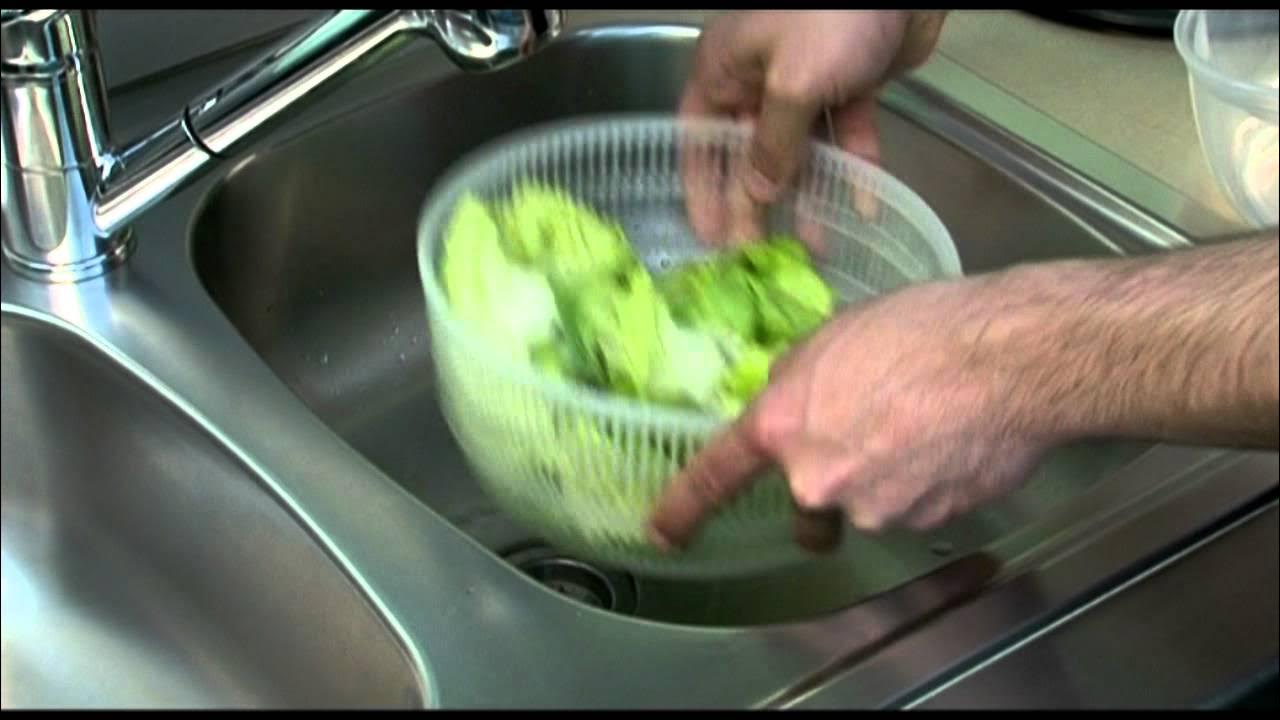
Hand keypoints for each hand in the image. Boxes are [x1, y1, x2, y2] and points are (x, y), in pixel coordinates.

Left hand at [649, 273, 1053, 549]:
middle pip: (807, 503)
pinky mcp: (928, 523)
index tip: (662, 532)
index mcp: (784, 426)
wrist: (1012, 360)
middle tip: (867, 440)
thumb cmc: (922, 329)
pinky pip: (913, 507)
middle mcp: (818, 481)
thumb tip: (796, 394)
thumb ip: (801, 376)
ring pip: (865, 505)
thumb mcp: (837, 334)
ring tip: (928, 424)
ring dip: (884, 478)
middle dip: (826, 484)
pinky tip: (953, 442)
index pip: (716, 476)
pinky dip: (926, 484)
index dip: (684, 507)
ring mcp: (875, 510)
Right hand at [679, 10, 946, 244]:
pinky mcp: (849, 82)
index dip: (703, 188)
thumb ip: (773, 145)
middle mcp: (758, 77)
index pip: (700, 138)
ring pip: (800, 149)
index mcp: (725, 69)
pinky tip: (866, 207)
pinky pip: (846, 134)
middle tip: (759, 256)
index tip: (710, 235)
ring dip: (809, 195)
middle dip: (756, 203)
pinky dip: (855, 167)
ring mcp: (805, 80)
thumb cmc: (831, 17)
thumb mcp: (793, 85)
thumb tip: (756, 196)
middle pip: (750, 152)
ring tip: (814, 247)